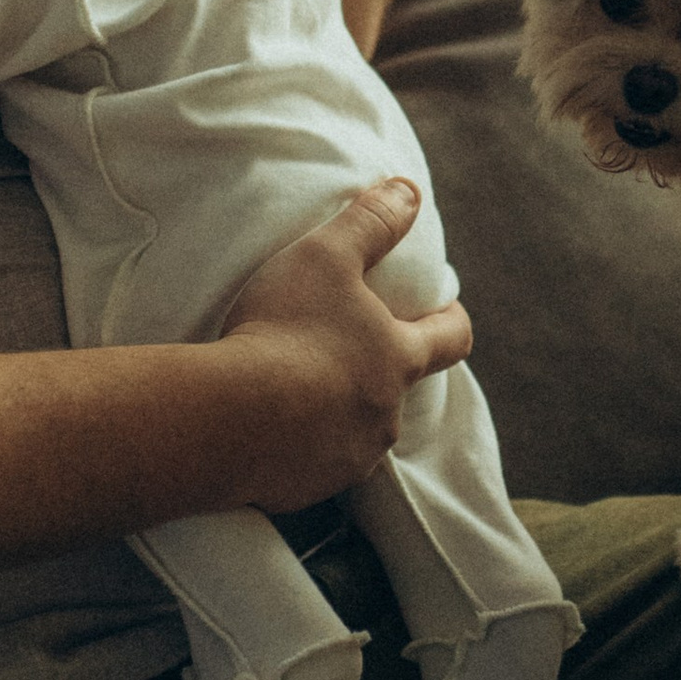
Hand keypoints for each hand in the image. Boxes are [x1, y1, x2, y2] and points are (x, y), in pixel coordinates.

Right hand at [215, 179, 470, 508]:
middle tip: (345, 350)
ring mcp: (348, 458)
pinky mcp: (306, 489)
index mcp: (397, 360)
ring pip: (356, 432)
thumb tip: (409, 191)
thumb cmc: (283, 329)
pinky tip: (265, 428)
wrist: (228, 418)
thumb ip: (370, 221)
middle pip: (398, 391)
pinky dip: (297, 447)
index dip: (452, 318)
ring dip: (335, 412)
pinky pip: (310, 464)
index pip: (452, 338)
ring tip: (295, 391)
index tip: (444, 307)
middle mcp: (384, 416)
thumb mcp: (326, 256)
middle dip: (379, 371)